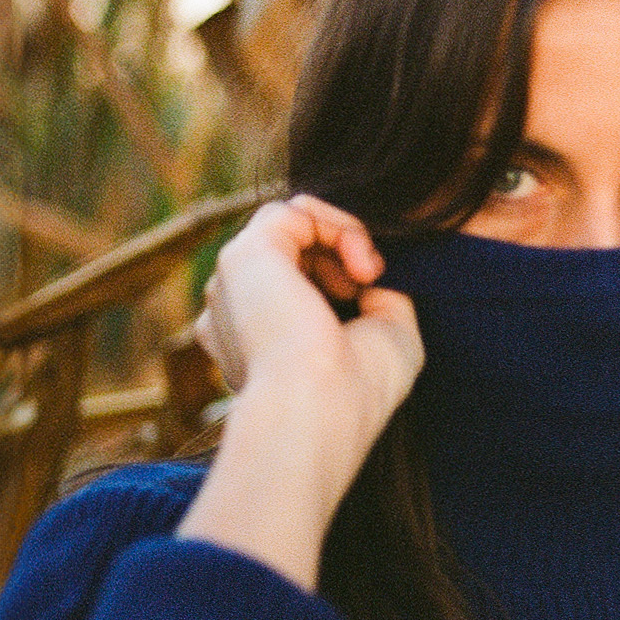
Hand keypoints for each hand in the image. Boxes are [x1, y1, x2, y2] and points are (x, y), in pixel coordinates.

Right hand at [196, 194, 422, 455]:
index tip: (373, 294)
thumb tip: (374, 272)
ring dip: (342, 239)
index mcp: (261, 336)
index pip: (297, 279)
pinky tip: (360, 264)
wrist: (320, 409)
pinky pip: (294, 210)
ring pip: (294, 227)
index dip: (341, 274)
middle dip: (341, 256)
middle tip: (370, 283)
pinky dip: (338, 225)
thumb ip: (380, 300)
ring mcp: (234, 283)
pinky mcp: (243, 255)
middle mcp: (238, 311)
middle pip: (294, 250)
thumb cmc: (356, 391)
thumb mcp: (386, 339)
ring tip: (365, 277)